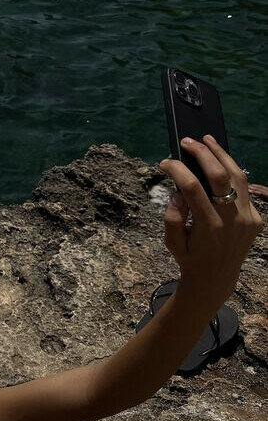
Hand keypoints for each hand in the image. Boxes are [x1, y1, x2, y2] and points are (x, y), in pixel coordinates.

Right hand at [159, 136, 262, 310]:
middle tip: (187, 141)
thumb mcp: (171, 242)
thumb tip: (178, 193)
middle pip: (219, 176)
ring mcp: (248, 218)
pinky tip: (219, 163)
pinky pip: (243, 190)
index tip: (164, 163)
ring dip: (222, 155)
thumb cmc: (190, 259)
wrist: (216, 280)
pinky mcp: (256, 219)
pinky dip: (231, 173)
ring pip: (238, 176)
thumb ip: (172, 216)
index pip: (192, 188)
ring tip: (208, 140)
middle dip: (202, 154)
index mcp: (209, 227)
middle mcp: (232, 220)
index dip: (177, 170)